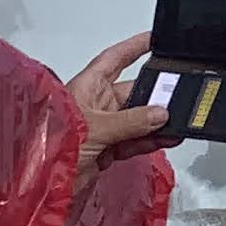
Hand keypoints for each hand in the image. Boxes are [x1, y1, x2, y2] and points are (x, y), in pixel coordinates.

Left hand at [67, 32, 168, 172]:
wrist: (42, 186)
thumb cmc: (54, 145)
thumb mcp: (96, 128)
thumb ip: (132, 121)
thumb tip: (161, 113)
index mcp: (88, 86)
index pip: (115, 59)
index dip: (134, 47)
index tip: (156, 39)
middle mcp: (97, 103)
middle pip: (132, 90)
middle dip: (156, 93)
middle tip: (182, 91)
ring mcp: (103, 127)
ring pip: (137, 118)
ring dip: (156, 120)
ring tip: (181, 118)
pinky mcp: (107, 149)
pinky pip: (135, 139)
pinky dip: (151, 140)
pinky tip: (168, 137)